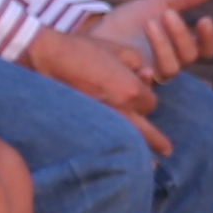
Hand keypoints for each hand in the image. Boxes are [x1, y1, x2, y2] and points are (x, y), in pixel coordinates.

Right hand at [24, 27, 171, 149]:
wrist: (43, 58)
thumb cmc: (79, 49)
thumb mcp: (115, 47)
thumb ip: (136, 60)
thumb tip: (143, 72)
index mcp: (129, 89)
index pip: (150, 103)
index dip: (146, 98)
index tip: (141, 95)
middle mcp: (119, 110)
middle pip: (146, 131)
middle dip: (158, 141)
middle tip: (168, 150)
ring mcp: (101, 121)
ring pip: (129, 141)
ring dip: (142, 152)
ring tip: (152, 165)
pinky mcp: (84, 127)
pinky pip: (107, 144)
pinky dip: (116, 152)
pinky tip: (121, 163)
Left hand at [88, 0, 212, 83]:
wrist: (96, 33)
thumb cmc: (130, 22)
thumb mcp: (158, 4)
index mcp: (179, 47)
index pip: (204, 50)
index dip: (208, 37)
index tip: (205, 19)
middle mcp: (170, 64)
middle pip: (188, 57)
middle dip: (180, 34)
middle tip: (167, 13)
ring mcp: (152, 75)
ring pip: (170, 69)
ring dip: (163, 46)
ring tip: (150, 23)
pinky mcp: (133, 81)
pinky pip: (145, 86)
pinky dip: (145, 76)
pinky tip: (141, 66)